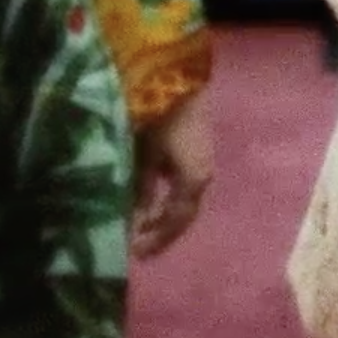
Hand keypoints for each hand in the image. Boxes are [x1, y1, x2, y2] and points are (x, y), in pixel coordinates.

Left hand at [131, 89, 212, 259]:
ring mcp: (203, 168)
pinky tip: (152, 206)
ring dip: (166, 219)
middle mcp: (203, 178)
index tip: (137, 252)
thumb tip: (135, 221)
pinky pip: (184, 189)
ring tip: (144, 230)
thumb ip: (142, 189)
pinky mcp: (197, 157)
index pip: (176, 220)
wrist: (180, 85)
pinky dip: (168, 202)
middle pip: (184, 216)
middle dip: (163, 233)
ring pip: (185, 204)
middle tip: (141, 248)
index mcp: (193, 180)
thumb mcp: (147, 156)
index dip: (157, 238)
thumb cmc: (161, 119)